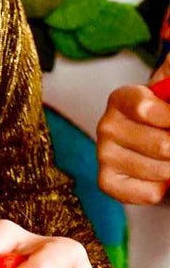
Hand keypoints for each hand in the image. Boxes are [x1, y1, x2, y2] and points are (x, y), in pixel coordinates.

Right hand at [96, 59, 169, 204]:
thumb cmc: (167, 119)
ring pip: (158, 170)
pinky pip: (143, 193)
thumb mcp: (169, 92)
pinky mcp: (106, 181)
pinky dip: (160, 190)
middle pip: (161, 145)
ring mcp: (104, 153)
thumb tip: (169, 74)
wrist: (160, 148)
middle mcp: (106, 123)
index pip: (146, 107)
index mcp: (123, 98)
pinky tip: (161, 180)